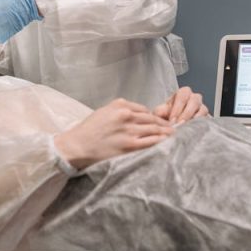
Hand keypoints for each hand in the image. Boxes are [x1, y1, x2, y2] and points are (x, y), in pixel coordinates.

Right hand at [54, 99, 173, 169]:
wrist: (77, 145)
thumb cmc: (89, 130)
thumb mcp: (104, 111)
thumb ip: (121, 110)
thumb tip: (137, 115)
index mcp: (120, 105)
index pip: (144, 110)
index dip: (154, 116)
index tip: (160, 121)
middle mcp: (126, 115)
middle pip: (151, 119)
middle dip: (163, 123)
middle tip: (173, 127)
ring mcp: (128, 131)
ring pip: (153, 129)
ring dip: (165, 132)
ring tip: (173, 134)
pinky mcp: (129, 145)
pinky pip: (149, 142)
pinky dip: (159, 141)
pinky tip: (166, 142)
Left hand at [153, 86, 209, 124]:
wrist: (173, 127)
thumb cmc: (167, 117)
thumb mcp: (160, 113)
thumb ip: (159, 111)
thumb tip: (161, 114)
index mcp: (182, 93)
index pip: (182, 95)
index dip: (178, 107)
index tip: (172, 119)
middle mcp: (193, 98)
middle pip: (195, 100)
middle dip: (187, 113)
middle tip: (180, 124)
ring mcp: (201, 108)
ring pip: (203, 109)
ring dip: (195, 119)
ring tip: (187, 128)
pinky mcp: (206, 118)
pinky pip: (207, 120)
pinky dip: (200, 125)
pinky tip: (193, 130)